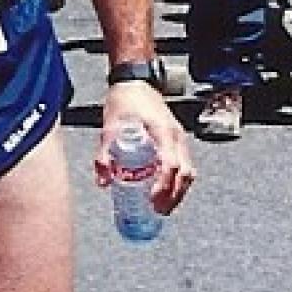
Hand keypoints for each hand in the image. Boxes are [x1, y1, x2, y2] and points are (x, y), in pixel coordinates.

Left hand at [93, 82, 194, 214]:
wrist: (135, 80)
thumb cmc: (123, 101)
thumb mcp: (109, 127)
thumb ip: (104, 154)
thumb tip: (103, 182)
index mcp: (163, 132)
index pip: (171, 166)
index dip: (164, 187)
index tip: (152, 201)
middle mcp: (176, 137)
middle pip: (185, 173)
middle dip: (174, 196)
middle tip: (159, 211)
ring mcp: (179, 138)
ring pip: (188, 171)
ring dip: (179, 191)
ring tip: (163, 206)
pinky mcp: (176, 139)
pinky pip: (184, 164)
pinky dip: (178, 180)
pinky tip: (164, 190)